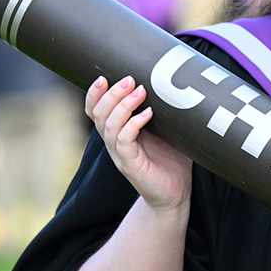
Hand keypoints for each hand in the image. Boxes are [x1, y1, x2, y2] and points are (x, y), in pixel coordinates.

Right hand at [85, 76, 191, 213]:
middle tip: (129, 79)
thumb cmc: (171, 159)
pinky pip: (124, 142)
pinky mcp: (130, 165)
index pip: (95, 110)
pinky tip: (148, 114)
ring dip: (123, 106)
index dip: (94, 94)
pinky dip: (133, 125)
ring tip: (140, 91)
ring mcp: (120, 154)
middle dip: (111, 94)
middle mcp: (113, 142)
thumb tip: (176, 83)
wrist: (175, 194)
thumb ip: (164, 110)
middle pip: (99, 114)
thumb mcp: (167, 130)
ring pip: (109, 126)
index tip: (103, 76)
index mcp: (117, 132)